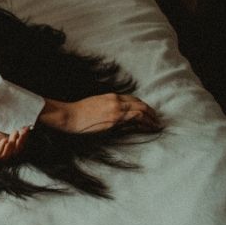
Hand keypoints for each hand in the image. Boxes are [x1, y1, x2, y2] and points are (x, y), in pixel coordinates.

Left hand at [0, 120, 28, 162]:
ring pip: (2, 158)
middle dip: (20, 143)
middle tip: (24, 132)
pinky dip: (0, 151)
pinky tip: (5, 141)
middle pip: (10, 154)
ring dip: (12, 147)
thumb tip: (9, 131)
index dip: (20, 139)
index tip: (26, 128)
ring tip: (15, 136)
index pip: (10, 147)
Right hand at [40, 94, 161, 133]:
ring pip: (141, 111)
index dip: (143, 106)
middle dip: (151, 112)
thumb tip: (116, 114)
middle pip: (140, 104)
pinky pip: (136, 119)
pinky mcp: (114, 121)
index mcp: (110, 97)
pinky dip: (146, 123)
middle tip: (156, 120)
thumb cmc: (77, 112)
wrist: (68, 116)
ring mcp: (116, 111)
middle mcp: (115, 101)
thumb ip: (107, 107)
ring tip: (157, 125)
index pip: (133, 99)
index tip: (148, 113)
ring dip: (152, 118)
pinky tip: (151, 128)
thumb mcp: (95, 105)